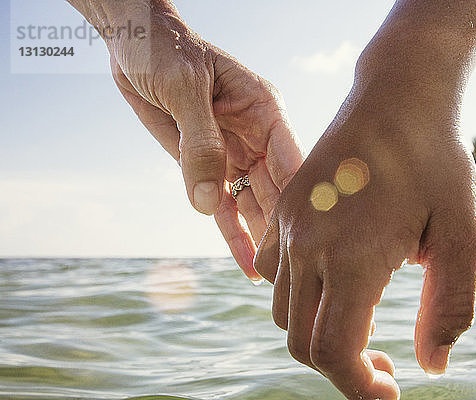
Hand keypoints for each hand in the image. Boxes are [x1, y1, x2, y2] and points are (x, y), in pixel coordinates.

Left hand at [107, 9, 301, 279]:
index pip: (294, 162)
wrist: (134, 46)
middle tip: (300, 273)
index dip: (306, 198)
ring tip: (279, 279)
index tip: (317, 236)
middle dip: (288, 230)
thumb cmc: (165, 50)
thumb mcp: (184, 88)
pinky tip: (248, 266)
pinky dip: (234, 236)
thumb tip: (207, 203)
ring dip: (265, 240)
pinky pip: (222, 209)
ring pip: (254, 206)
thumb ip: (199, 143)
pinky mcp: (206, 170)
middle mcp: (256, 139)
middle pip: (279, 192)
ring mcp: (233, 157)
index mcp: (265, 112)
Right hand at [254, 76, 475, 397]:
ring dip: (318, 333)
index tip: (390, 392)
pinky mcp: (283, 211)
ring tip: (362, 322)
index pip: (334, 353)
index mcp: (352, 258)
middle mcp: (308, 247)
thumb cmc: (435, 161)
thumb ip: (449, 307)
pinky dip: (296, 297)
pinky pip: (271, 274)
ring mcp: (288, 228)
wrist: (396, 96)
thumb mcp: (462, 235)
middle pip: (302, 343)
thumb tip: (432, 364)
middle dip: (341, 368)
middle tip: (383, 363)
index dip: (360, 389)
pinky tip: (332, 283)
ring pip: (283, 313)